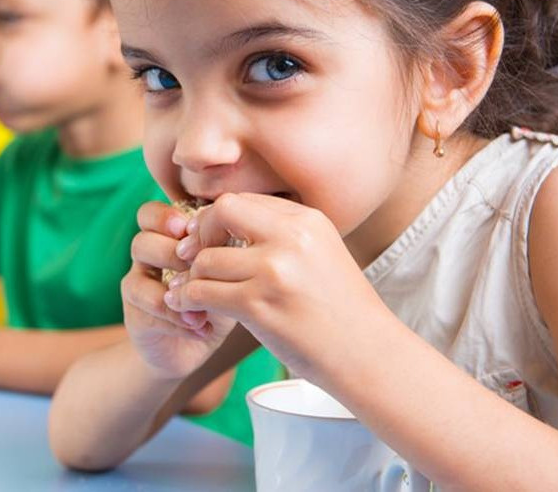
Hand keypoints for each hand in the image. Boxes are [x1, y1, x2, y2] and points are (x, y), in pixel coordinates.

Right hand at [123, 201, 237, 379]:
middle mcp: (147, 258)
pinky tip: (201, 327)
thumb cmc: (216, 300)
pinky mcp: (136, 316)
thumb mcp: (225, 273)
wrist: (192, 348)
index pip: (151, 214)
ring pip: (138, 275)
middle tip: (196, 266)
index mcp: (166, 239)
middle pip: (142, 239)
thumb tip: (244, 234)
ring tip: (202, 302)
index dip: (165, 217)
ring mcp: (138, 286)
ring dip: (173, 285)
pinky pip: (148, 308)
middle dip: (171, 251)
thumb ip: (226, 252)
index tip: (190, 230)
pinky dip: (177, 318)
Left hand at [165, 193, 391, 379]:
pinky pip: (203, 292)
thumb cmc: (341, 310)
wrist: (369, 356)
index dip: (218, 219)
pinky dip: (188, 300)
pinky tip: (188, 307)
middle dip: (201, 232)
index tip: (210, 239)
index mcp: (307, 220)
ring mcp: (274, 271)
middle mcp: (291, 237)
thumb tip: (227, 223)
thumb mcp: (321, 254)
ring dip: (192, 277)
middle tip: (193, 256)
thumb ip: (282, 235)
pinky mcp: (259, 306)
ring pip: (205, 259)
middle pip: (221, 211)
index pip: (244, 200)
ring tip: (190, 290)